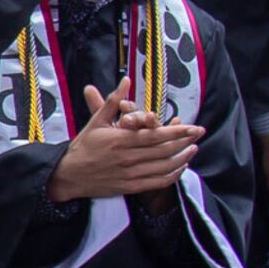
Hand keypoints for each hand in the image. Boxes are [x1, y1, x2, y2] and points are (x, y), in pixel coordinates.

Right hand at [46, 84, 203, 202]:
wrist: (69, 175)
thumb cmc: (83, 146)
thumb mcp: (95, 121)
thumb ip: (113, 101)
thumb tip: (126, 81)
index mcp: (121, 139)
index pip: (156, 134)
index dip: (177, 131)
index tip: (193, 126)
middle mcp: (128, 157)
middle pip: (164, 150)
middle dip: (185, 141)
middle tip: (199, 133)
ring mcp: (131, 174)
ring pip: (164, 166)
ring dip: (182, 157)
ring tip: (193, 148)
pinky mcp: (131, 186)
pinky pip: (157, 182)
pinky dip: (172, 175)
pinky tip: (180, 167)